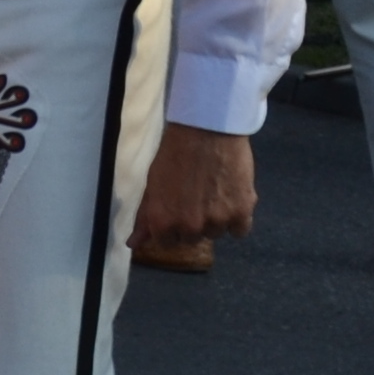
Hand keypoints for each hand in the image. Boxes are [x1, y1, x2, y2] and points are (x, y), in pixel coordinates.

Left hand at [129, 124, 256, 256]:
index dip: (174, 225)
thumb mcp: (153, 184)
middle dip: (195, 222)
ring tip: (216, 191)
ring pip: (217, 233)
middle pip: (193, 239)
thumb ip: (145, 217)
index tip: (180, 209)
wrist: (206, 129)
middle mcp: (188, 227)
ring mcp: (216, 222)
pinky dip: (239, 218)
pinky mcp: (241, 212)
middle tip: (198, 196)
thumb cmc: (175, 153)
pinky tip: (232, 197)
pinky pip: (240, 230)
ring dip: (218, 219)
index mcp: (162, 222)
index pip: (168, 242)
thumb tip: (132, 245)